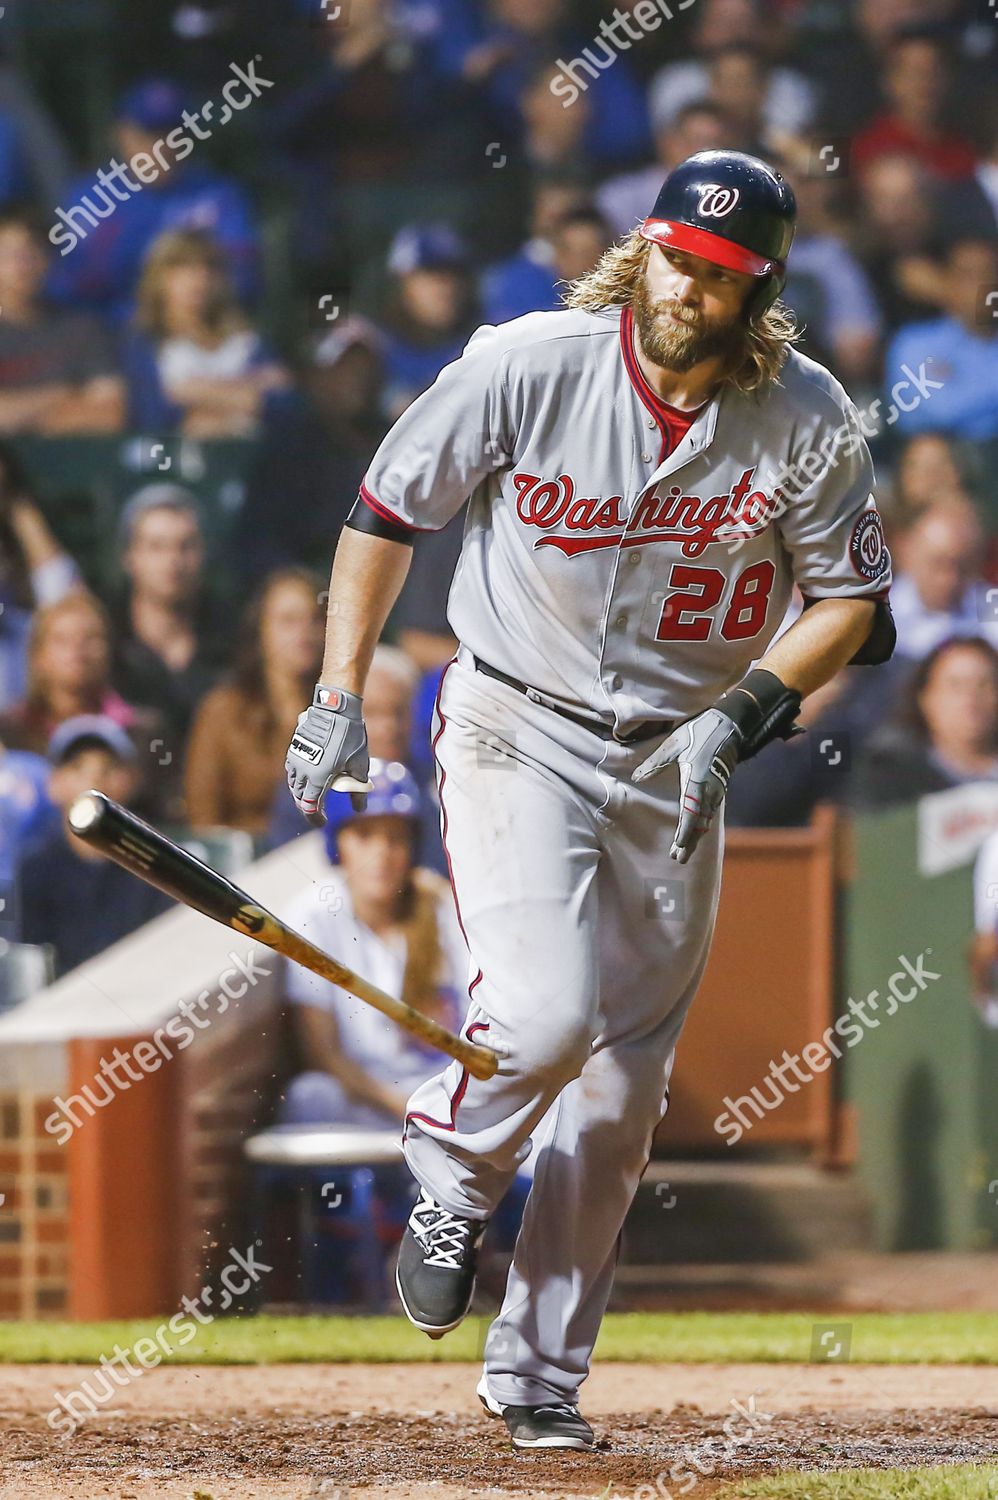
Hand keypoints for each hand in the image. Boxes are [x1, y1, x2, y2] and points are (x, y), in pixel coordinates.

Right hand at [285, 684, 370, 819]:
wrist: (336, 709)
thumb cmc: (350, 737)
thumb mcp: (359, 766)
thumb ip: (358, 790)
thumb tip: (359, 809)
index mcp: (318, 778)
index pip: (309, 807)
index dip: (315, 818)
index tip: (323, 822)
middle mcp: (302, 771)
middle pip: (299, 798)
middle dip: (308, 807)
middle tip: (319, 811)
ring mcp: (295, 758)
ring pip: (293, 784)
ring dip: (301, 794)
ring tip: (314, 796)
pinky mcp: (293, 748)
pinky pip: (292, 770)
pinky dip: (298, 779)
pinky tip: (308, 777)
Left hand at [632, 708, 740, 864]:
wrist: (728, 725)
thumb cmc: (698, 732)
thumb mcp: (673, 744)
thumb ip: (655, 763)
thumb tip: (637, 777)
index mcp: (697, 781)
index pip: (690, 813)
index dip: (684, 832)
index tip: (677, 847)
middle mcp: (709, 790)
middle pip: (700, 823)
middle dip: (689, 842)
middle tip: (679, 859)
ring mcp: (717, 790)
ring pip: (706, 820)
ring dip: (696, 836)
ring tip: (684, 850)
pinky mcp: (719, 788)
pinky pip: (710, 813)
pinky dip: (702, 825)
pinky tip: (696, 832)